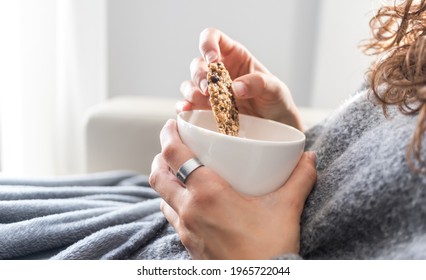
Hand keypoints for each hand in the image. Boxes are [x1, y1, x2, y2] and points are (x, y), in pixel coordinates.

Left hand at [149, 120, 316, 258]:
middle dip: (161, 158)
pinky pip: (172, 218)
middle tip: (171, 148)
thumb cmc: (270, 247)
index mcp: (208, 193)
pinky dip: (173, 203)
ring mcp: (186, 230)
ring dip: (165, 181)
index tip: (172, 125)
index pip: (174, 155)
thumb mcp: (287, 208)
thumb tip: (309, 157)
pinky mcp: (189, 246)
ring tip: (178, 172)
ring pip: (162, 198)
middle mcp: (189, 210)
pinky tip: (190, 203)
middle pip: (159, 176)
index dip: (168, 136)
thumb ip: (300, 178)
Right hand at [178, 28, 302, 129]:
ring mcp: (211, 90)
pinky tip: (188, 110)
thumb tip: (235, 87)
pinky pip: (188, 104)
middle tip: (209, 89)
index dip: (208, 44)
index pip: (213, 38)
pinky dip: (185, 106)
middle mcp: (219, 70)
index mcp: (234, 56)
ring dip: (192, 91)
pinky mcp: (206, 108)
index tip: (212, 59)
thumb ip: (259, 84)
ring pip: (190, 83)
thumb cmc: (275, 100)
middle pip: (198, 64)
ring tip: (205, 100)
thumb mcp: (275, 89)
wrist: (275, 124)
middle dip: (200, 75)